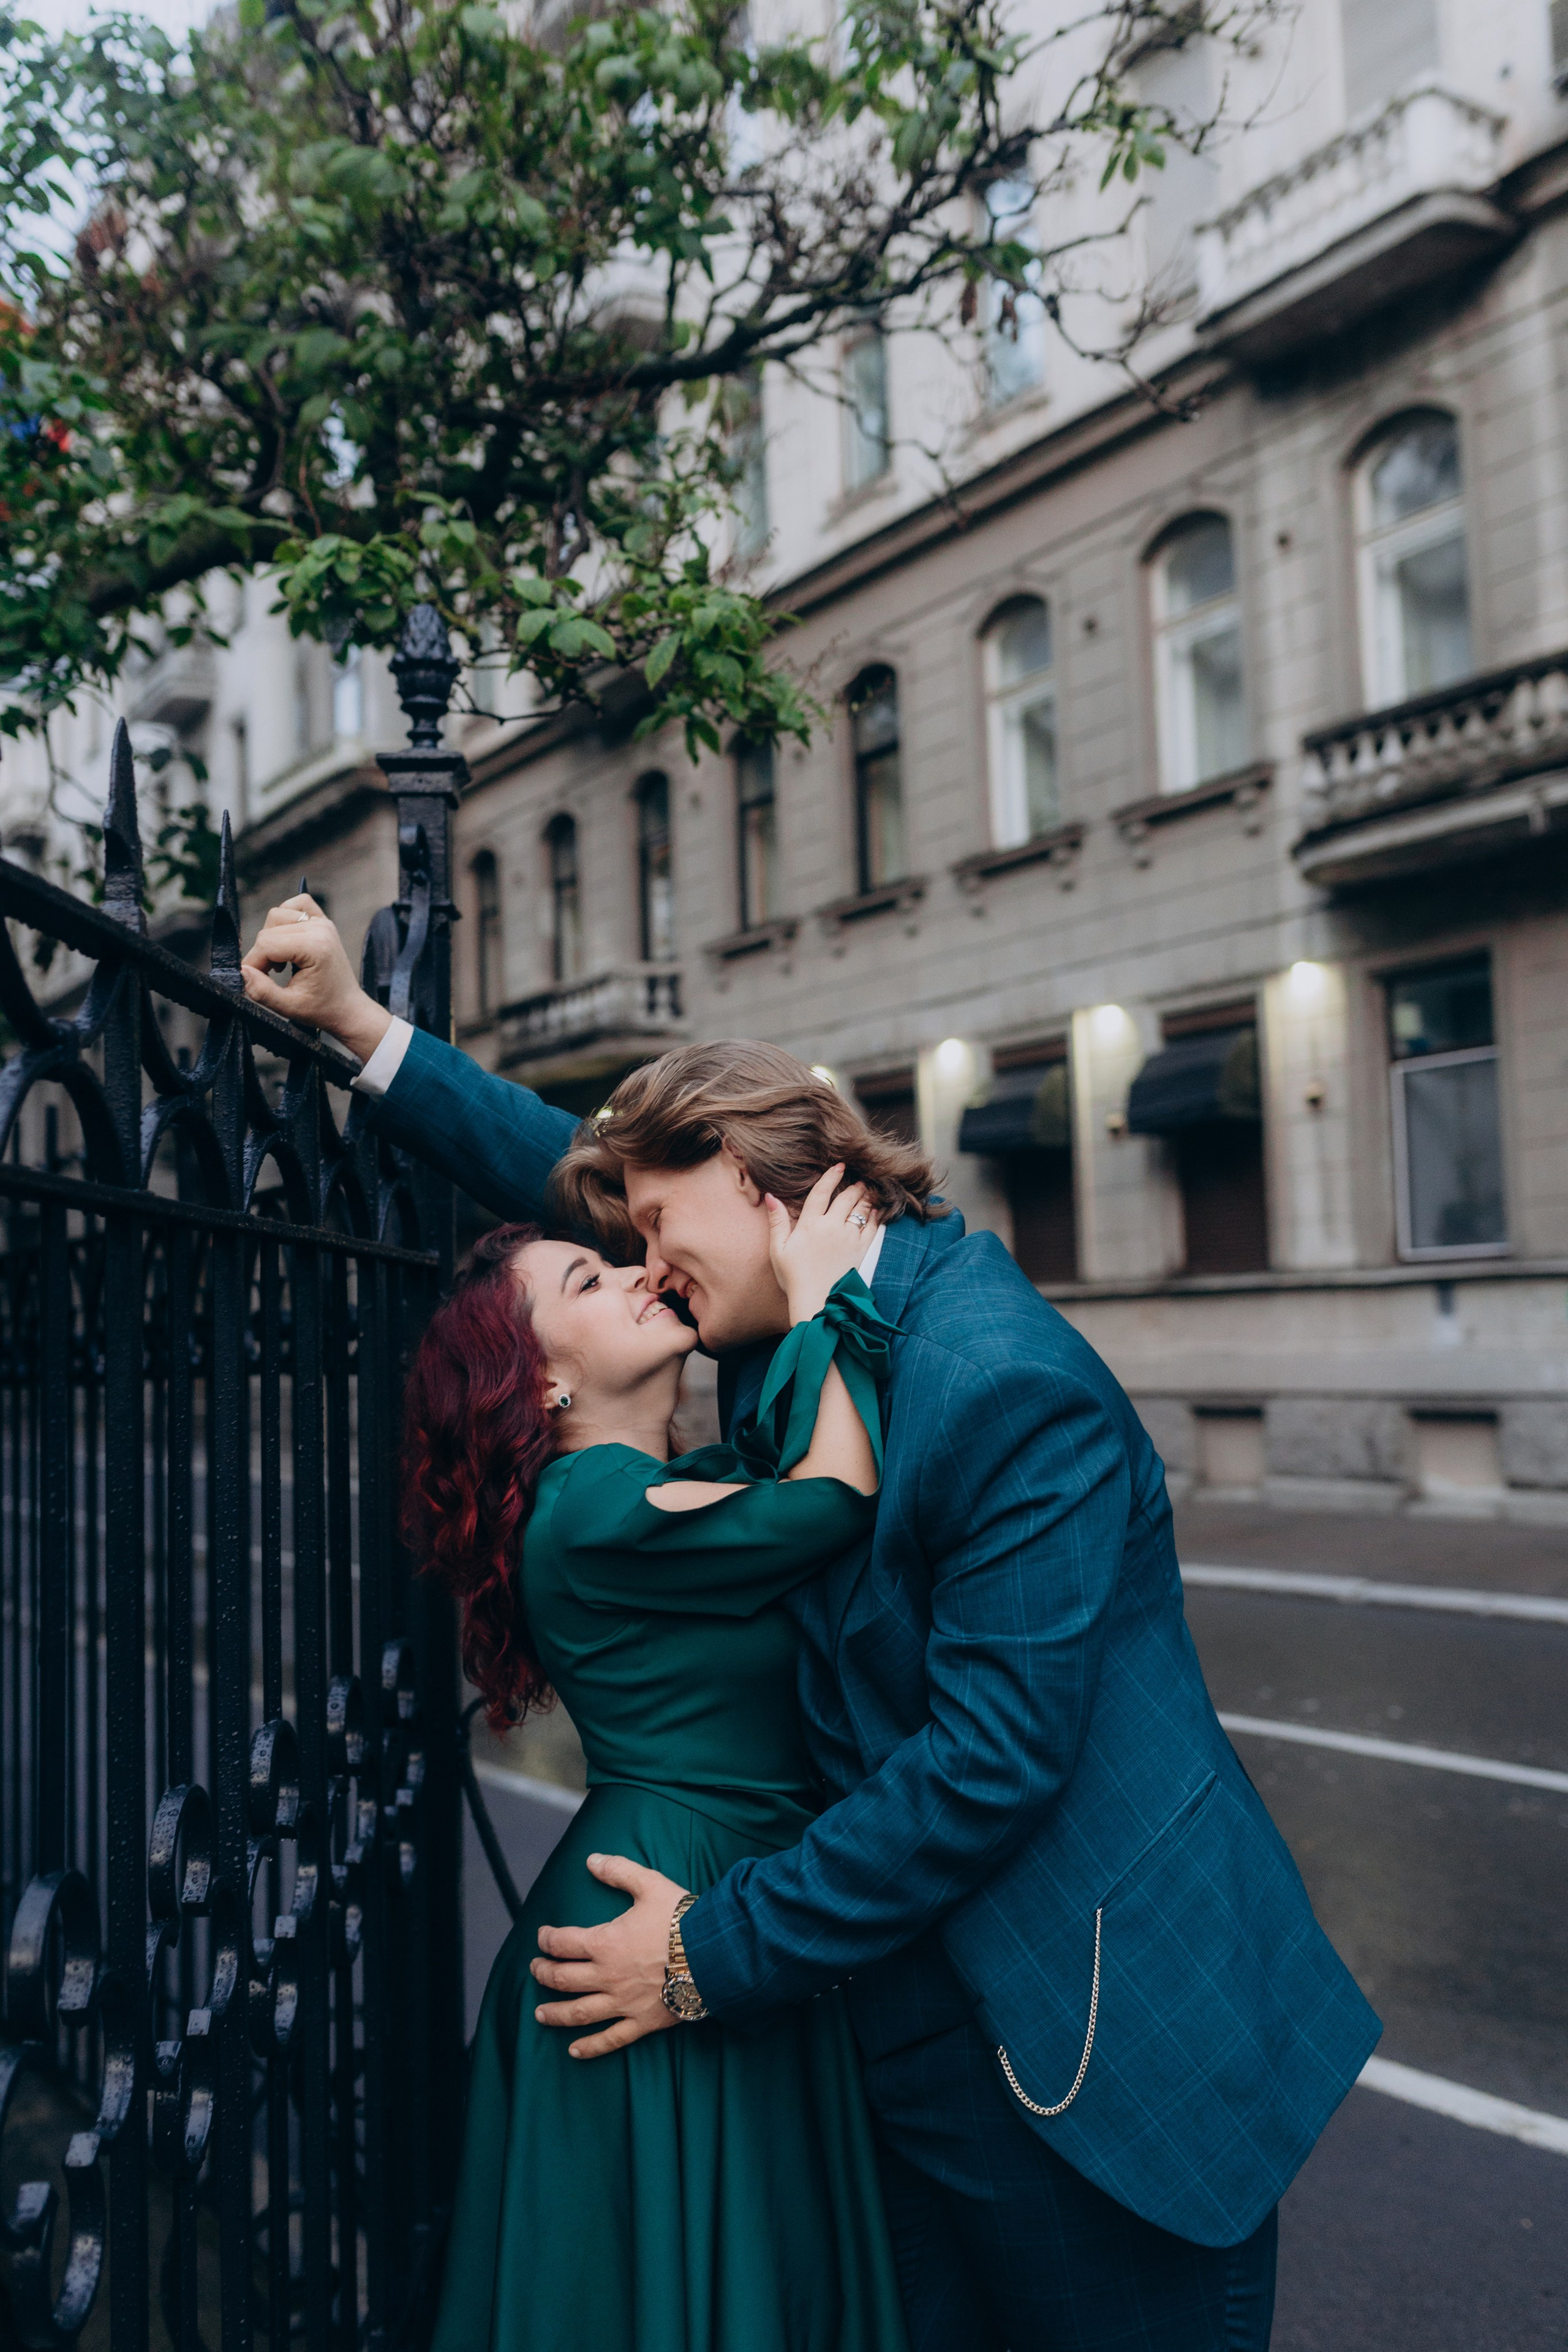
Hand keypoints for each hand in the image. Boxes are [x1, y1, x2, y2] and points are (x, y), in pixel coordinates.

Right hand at [240, 895, 391, 1062]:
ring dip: (271, 937)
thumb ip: (261, 990)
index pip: (266, 944)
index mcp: (315, 948)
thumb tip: (242, 971)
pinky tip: (288, 940)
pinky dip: (286, 917)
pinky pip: (297, 904)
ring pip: (277, 915)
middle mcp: (320, 929)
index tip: (256, 981)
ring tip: (281, 961)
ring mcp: (323, 923)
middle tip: (271, 974)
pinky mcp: (323, 921)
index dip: (253, 963)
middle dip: (262, 954)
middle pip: (268, 930)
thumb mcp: (288, 1007)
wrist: (347, 1008)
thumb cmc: (322, 1009)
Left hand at [531, 1855, 687, 2059]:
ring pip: (579, 2013)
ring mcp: (623, 2003)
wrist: (715, 1954)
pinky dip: (590, 2047)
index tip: (542, 1937)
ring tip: (540, 2013)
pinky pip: (611, 2039)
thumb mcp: (650, 1885)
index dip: (547, 1939)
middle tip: (535, 1969)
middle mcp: (607, 1976)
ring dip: (555, 2013)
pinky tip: (574, 2051)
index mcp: (605, 1943)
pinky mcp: (642, 2022)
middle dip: (544, 1973)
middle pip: (563, 1979)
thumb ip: (618, 1871)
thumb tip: (591, 1860)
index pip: (563, 1943)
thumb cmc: (682, 1918)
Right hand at [765, 1164, 877, 1324]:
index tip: (840, 1166)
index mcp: (810, 1224)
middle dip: (854, 1185)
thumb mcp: (778, 1250)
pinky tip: (876, 1211)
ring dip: (866, 1197)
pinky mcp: (860, 1250)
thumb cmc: (794, 1277)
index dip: (831, 1176)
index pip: (822, 1192)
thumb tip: (770, 1196)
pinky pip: (871, 1227)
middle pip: (846, 1197)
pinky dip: (875, 1216)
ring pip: (861, 1209)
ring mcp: (849, 1238)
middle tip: (859, 1179)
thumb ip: (777, 1221)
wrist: (817, 1301)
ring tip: (868, 1190)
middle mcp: (832, 1227)